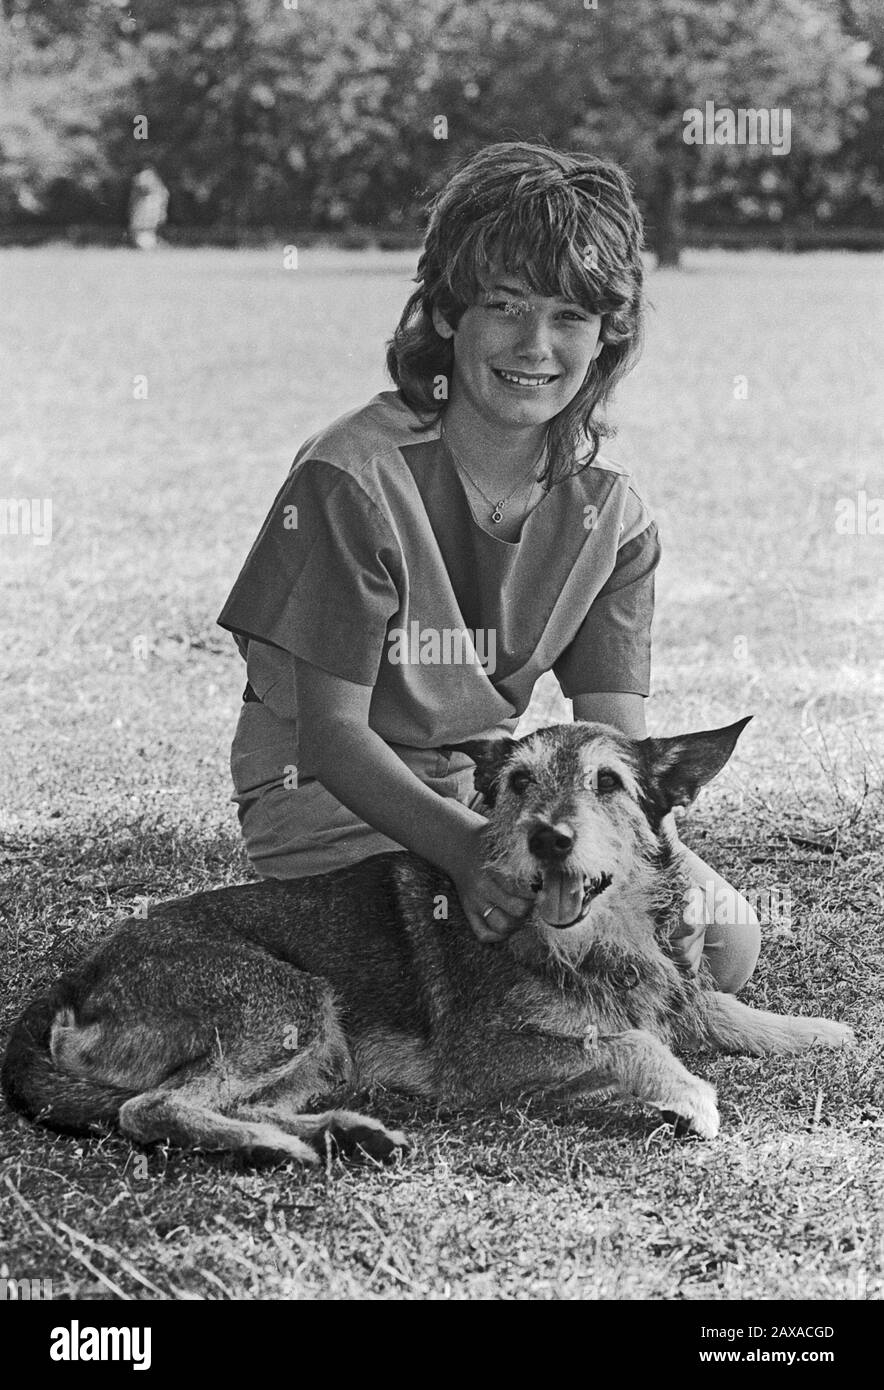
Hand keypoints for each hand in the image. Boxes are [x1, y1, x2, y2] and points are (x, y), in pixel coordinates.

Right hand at [446, 822, 535, 943]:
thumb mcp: (504, 840)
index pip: (521, 890)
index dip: (537, 893)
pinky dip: (498, 935)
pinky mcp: (468, 911)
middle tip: (535, 900)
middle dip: (531, 906)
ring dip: (517, 922)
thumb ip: (525, 846)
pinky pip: (483, 934)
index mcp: (492, 870)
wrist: (458, 845)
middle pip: (516, 910)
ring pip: (501, 926)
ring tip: (523, 912)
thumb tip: (551, 849)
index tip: (544, 888)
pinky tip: (508, 924)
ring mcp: (474, 902)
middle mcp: (482, 888)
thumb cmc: (488, 842)